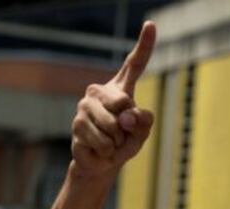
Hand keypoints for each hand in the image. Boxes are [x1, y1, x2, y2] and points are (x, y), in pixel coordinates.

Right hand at [71, 21, 155, 176]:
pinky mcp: (78, 124)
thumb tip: (126, 117)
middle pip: (125, 102)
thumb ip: (143, 121)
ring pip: (114, 126)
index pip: (133, 64)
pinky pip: (104, 141)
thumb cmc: (123, 144)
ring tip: (110, 143)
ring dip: (117, 142)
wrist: (101, 163)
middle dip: (128, 127)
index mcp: (120, 89)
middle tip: (121, 135)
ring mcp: (86, 106)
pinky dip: (107, 151)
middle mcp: (100, 91)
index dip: (144, 45)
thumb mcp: (141, 133)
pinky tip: (100, 149)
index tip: (151, 25)